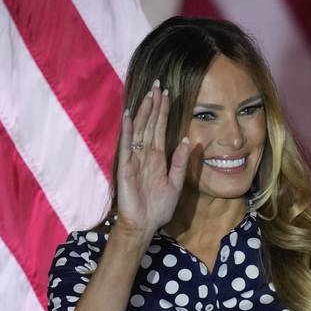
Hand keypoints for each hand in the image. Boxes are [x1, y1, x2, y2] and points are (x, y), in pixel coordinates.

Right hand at [115, 80, 190, 235]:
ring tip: (148, 94)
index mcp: (157, 158)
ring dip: (143, 112)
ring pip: (139, 130)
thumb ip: (179, 162)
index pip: (160, 129)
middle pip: (149, 125)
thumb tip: (186, 140)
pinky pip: (126, 146)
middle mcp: (145, 155)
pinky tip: (129, 115)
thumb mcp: (175, 183)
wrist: (145, 225)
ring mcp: (134, 159)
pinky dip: (127, 131)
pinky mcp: (125, 167)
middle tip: (158, 85)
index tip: (167, 94)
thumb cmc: (158, 207)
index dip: (163, 112)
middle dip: (154, 105)